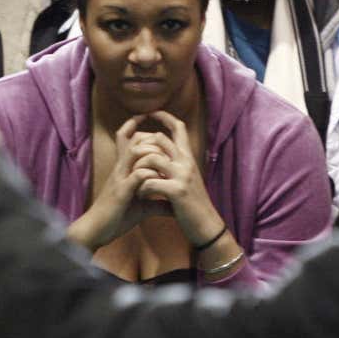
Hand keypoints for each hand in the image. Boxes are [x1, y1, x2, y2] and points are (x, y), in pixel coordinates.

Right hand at [68, 117, 171, 250]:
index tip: (148, 118)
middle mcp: (121, 169)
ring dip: (153, 153)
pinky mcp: (121, 192)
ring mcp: (120, 179)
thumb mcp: (141, 208)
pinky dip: (151, 174)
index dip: (135, 127)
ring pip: (135, 152)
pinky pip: (138, 175)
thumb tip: (175, 208)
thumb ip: (157, 204)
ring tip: (166, 162)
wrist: (95, 230)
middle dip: (153, 138)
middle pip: (135, 140)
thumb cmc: (117, 217)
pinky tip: (161, 180)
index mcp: (124, 169)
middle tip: (168, 146)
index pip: (126, 139)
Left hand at [129, 111, 221, 244]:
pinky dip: (141, 189)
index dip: (165, 117)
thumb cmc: (193, 204)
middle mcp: (187, 162)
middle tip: (131, 157)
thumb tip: (162, 156)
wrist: (206, 226)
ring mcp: (182, 175)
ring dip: (138, 169)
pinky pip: (150, 182)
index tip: (152, 111)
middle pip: (160, 138)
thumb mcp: (188, 180)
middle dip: (142, 146)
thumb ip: (176, 166)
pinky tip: (140, 196)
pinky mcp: (177, 191)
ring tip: (135, 180)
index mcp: (188, 158)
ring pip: (152, 158)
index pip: (179, 128)